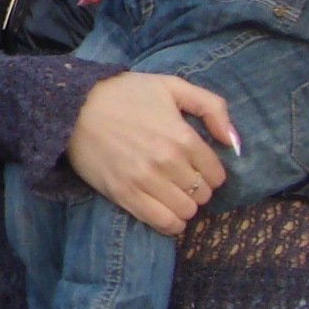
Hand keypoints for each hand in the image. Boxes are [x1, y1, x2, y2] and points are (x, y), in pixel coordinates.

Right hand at [65, 72, 238, 237]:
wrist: (76, 105)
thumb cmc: (126, 93)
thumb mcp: (172, 86)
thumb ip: (211, 107)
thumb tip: (233, 142)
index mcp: (183, 136)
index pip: (216, 174)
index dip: (211, 173)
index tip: (198, 167)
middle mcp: (167, 162)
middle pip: (202, 194)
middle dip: (197, 189)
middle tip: (182, 179)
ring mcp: (145, 181)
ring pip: (185, 212)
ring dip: (184, 206)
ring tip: (173, 194)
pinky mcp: (124, 195)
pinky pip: (162, 223)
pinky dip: (171, 223)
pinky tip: (166, 212)